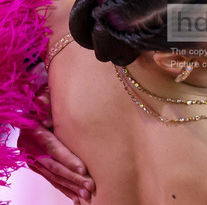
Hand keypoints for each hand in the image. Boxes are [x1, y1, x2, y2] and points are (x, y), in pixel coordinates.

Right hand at [17, 89, 94, 203]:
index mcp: (32, 132)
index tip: (84, 169)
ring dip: (71, 186)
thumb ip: (45, 100)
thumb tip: (43, 103)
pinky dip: (65, 188)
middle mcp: (29, 148)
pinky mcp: (36, 165)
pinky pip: (51, 180)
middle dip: (73, 178)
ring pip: (53, 176)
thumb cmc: (44, 101)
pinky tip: (76, 197)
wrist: (31, 109)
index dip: (67, 159)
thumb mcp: (44, 97)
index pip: (51, 148)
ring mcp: (32, 158)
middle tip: (91, 186)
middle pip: (54, 166)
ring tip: (87, 195)